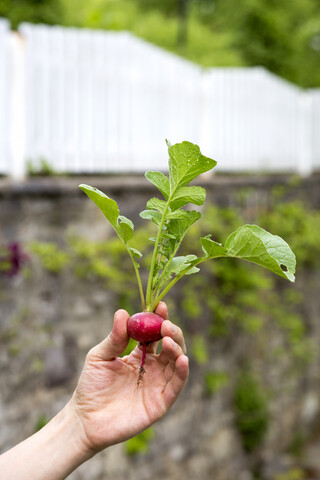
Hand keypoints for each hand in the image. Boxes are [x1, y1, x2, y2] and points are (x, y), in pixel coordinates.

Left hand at [71, 302, 188, 453]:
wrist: (85, 419)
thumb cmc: (91, 385)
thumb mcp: (100, 356)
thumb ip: (114, 338)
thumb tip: (122, 312)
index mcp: (140, 355)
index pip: (155, 334)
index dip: (160, 319)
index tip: (160, 306)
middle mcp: (153, 368)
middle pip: (171, 346)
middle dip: (172, 333)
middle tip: (165, 325)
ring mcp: (158, 384)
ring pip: (177, 363)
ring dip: (177, 348)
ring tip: (168, 339)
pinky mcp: (161, 403)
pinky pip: (176, 385)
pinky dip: (183, 372)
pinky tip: (182, 359)